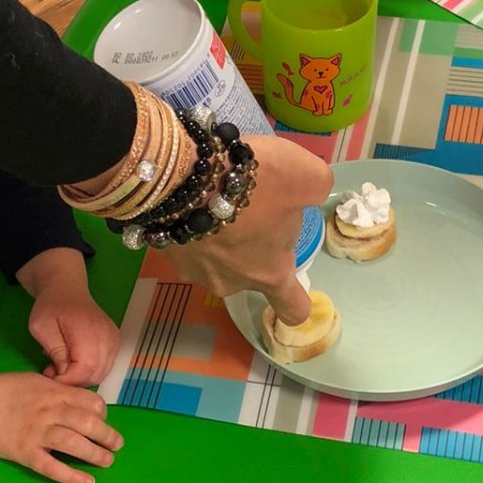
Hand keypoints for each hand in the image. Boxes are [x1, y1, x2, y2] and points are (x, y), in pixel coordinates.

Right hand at [0, 374, 121, 482]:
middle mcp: (50, 412)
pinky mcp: (26, 454)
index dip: (102, 413)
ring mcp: (38, 434)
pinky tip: (87, 482)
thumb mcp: (32, 380)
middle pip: (88, 424)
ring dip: (96, 455)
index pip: (90, 402)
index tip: (103, 420)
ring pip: (75, 445)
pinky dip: (72, 477)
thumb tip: (77, 400)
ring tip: (107, 462)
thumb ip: (56, 389)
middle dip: (108, 436)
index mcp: (53, 392)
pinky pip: (54, 468)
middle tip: (117, 445)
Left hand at [17, 248, 120, 386]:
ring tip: (61, 366)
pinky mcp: (114, 343)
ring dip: (80, 377)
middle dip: (73, 380)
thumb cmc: (51, 307)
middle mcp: (106, 335)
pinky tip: (73, 362)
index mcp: (87, 328)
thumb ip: (55, 351)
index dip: (69, 380)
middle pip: (96, 373)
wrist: (67, 290)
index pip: (86, 366)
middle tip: (52, 371)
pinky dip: (89, 371)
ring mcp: (113, 339)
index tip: (51, 378)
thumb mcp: (41, 327)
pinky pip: (104, 367)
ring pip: (101, 374)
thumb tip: (65, 374)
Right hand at [165, 134, 327, 325]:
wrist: (185, 173)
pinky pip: (188, 241)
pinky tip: (193, 199)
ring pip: (216, 257)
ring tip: (216, 199)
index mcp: (271, 273)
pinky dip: (193, 224)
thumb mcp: (305, 176)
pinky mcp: (166, 251)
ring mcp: (194, 270)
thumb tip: (310, 192)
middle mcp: (231, 282)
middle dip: (253, 245)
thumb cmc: (254, 182)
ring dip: (220, 235)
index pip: (292, 309)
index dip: (298, 301)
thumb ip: (316, 189)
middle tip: (250, 207)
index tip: (296, 284)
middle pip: (250, 272)